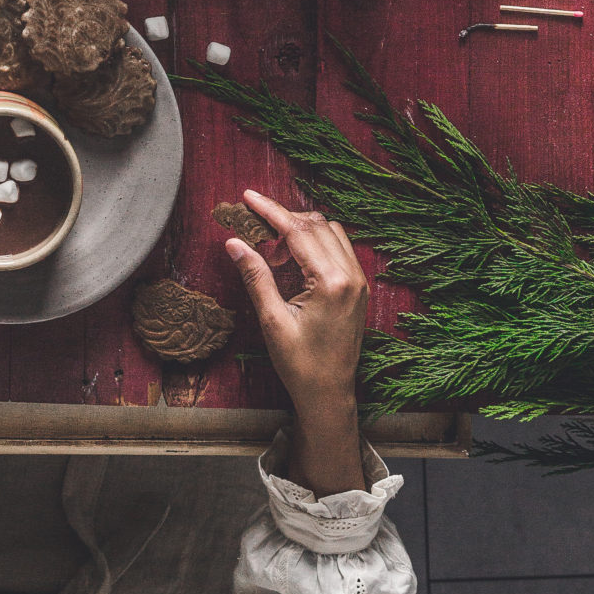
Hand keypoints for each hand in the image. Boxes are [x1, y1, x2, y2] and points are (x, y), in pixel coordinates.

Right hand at [225, 189, 368, 497]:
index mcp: (331, 282)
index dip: (270, 210)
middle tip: (253, 218)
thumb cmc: (300, 365)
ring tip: (272, 237)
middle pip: (315, 225)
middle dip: (283, 216)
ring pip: (330, 232)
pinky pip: (339, 248)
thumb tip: (234, 242)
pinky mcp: (358, 288)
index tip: (248, 196)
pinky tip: (295, 252)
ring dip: (302, 227)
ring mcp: (359, 281)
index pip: (298, 231)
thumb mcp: (273, 321)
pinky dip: (316, 241)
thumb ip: (256, 276)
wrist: (329, 396)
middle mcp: (351, 275)